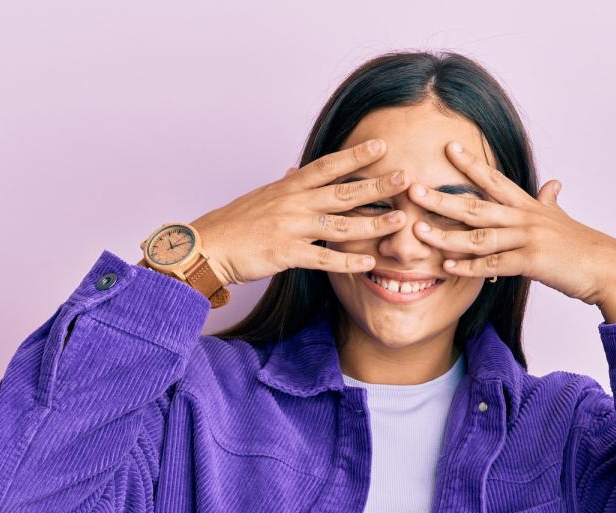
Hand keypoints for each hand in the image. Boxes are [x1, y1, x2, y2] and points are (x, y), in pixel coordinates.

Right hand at [187, 139, 416, 285]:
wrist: (208, 247)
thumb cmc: (236, 224)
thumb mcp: (263, 197)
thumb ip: (286, 186)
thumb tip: (296, 171)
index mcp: (290, 187)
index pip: (328, 166)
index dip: (355, 155)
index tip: (381, 145)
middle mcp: (294, 203)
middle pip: (343, 192)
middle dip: (377, 185)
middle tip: (406, 177)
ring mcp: (291, 228)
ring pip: (340, 225)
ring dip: (372, 224)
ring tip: (400, 221)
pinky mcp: (286, 254)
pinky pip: (323, 258)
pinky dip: (348, 262)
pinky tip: (369, 263)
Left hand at [406, 141, 615, 306]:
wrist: (607, 268)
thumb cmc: (582, 247)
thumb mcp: (562, 219)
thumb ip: (550, 201)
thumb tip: (554, 183)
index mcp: (529, 206)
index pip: (494, 179)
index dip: (471, 164)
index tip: (448, 148)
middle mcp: (525, 218)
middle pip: (476, 204)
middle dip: (442, 198)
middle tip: (413, 190)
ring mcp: (528, 239)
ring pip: (479, 236)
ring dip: (446, 235)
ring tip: (419, 232)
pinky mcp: (532, 262)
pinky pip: (494, 264)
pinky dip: (469, 267)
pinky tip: (448, 265)